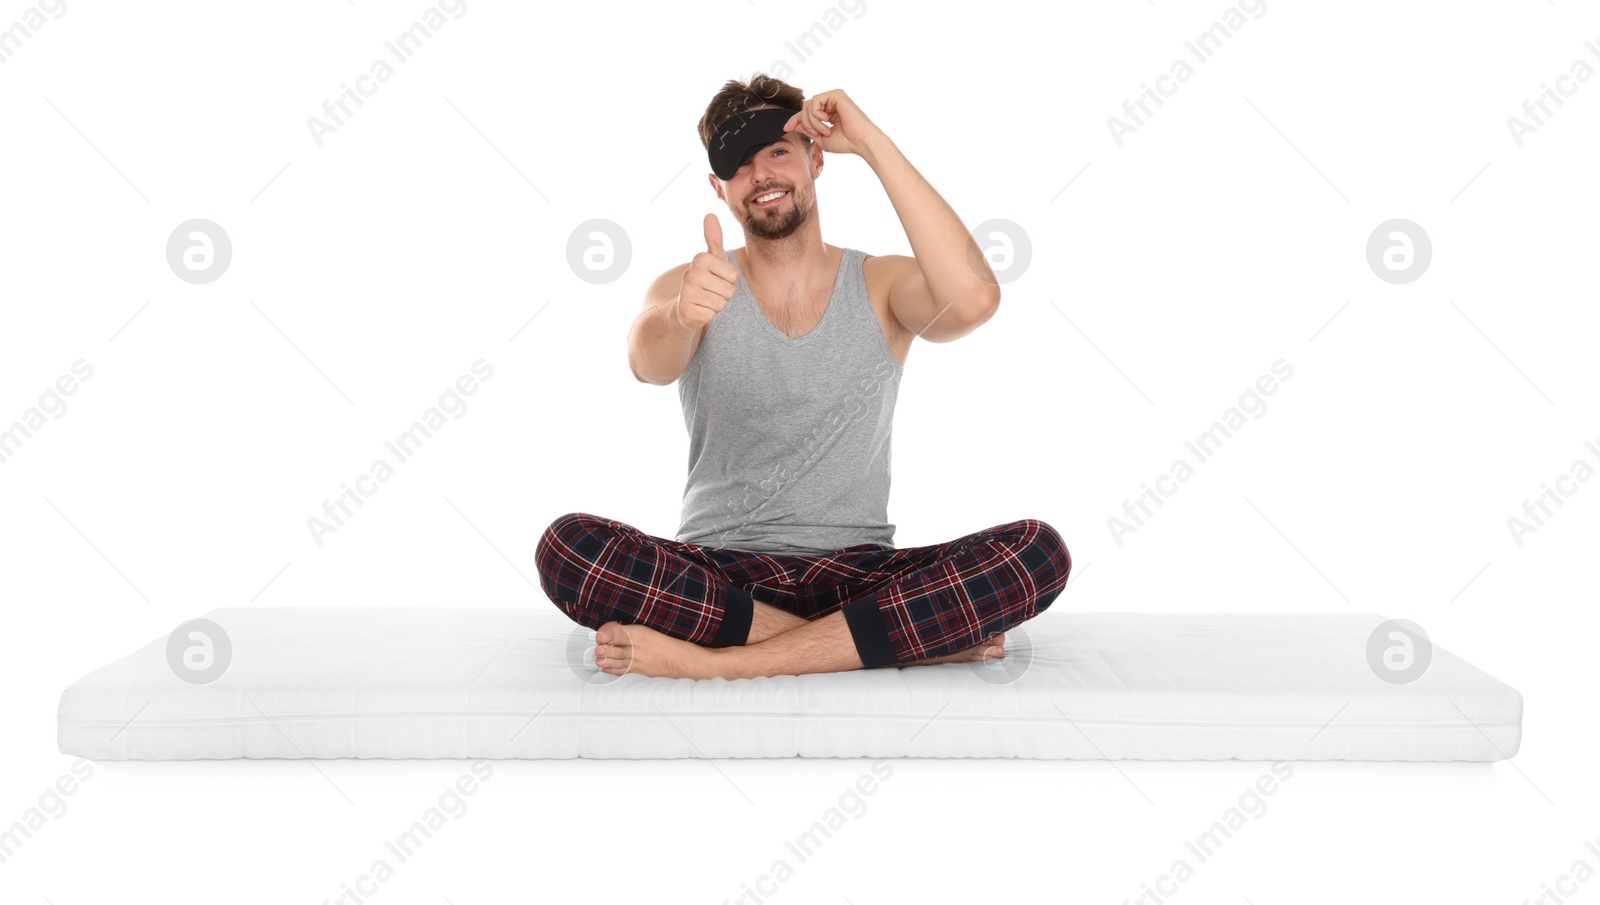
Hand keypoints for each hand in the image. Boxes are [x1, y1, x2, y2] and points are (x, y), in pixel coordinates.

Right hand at [673, 213, 738, 335]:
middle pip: (729, 291)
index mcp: (700, 259)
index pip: (734, 275)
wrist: (686, 306)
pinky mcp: (686, 311)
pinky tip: (700, 310)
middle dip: (724, 295)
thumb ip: (714, 238)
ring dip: (717, 305)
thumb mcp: (712, 259)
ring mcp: (686, 292)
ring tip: (706, 300)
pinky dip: (709, 316)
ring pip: (721, 304)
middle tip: (712, 292)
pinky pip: (712, 316)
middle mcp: (691, 273)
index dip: (730, 280)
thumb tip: (710, 214)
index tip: (717, 279)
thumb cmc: (706, 280)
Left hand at [783, 89, 880, 156]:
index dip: (795, 119)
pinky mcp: (836, 94)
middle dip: (806, 123)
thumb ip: (807, 129)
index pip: (806, 113)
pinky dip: (816, 114)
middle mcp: (830, 103)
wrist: (860, 141)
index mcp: (828, 113)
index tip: (785, 128)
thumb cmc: (846, 142)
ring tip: (825, 130)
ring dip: (812, 121)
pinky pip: (815, 101)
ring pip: (808, 105)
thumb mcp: (821, 138)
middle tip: (816, 134)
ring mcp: (833, 98)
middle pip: (805, 107)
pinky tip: (826, 120)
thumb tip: (793, 124)